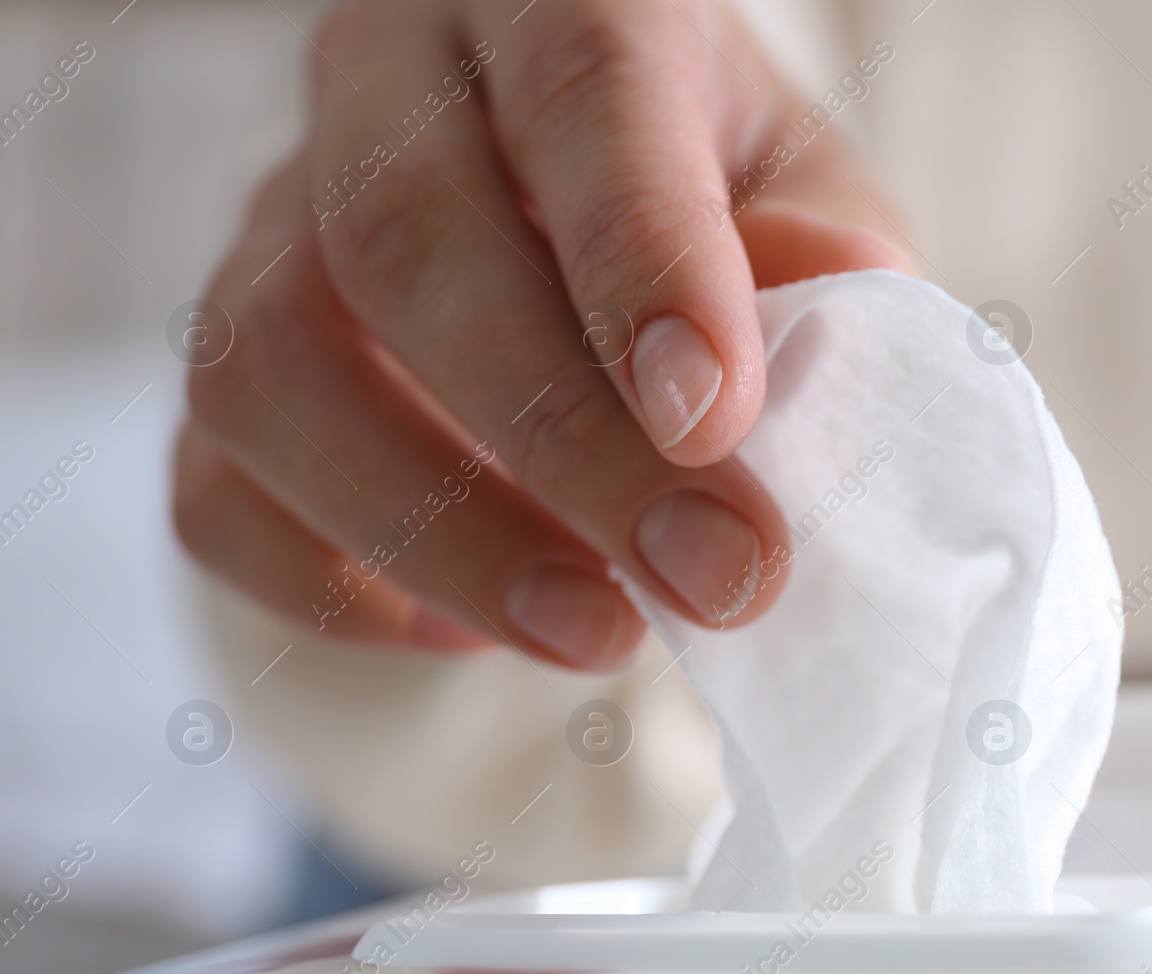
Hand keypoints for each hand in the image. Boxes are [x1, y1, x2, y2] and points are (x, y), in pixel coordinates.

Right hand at [175, 0, 910, 670]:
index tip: (716, 422)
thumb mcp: (797, 193)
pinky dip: (337, 584)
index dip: (640, 258)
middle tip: (708, 579)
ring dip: (439, 532)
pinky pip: (212, 488)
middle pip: (405, 241)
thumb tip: (835, 301)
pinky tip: (473, 625)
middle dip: (565, 443)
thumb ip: (826, 246)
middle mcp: (383, 92)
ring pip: (269, 368)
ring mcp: (269, 228)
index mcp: (551, 7)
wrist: (560, 224)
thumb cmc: (701, 205)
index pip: (580, 93)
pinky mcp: (219, 370)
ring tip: (599, 630)